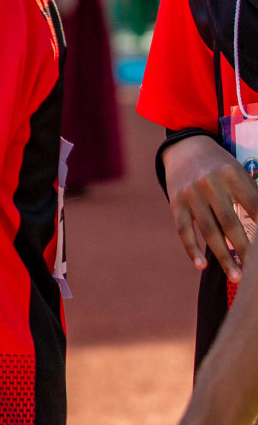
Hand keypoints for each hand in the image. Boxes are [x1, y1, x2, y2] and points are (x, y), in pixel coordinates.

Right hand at [164, 134, 257, 281]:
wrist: (185, 148)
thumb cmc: (221, 166)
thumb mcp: (239, 172)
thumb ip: (253, 196)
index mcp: (231, 173)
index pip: (254, 206)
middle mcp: (209, 183)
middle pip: (230, 223)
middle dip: (245, 250)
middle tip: (255, 271)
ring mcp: (190, 193)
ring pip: (208, 230)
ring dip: (223, 256)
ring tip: (236, 276)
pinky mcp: (175, 201)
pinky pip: (184, 229)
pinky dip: (192, 249)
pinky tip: (201, 266)